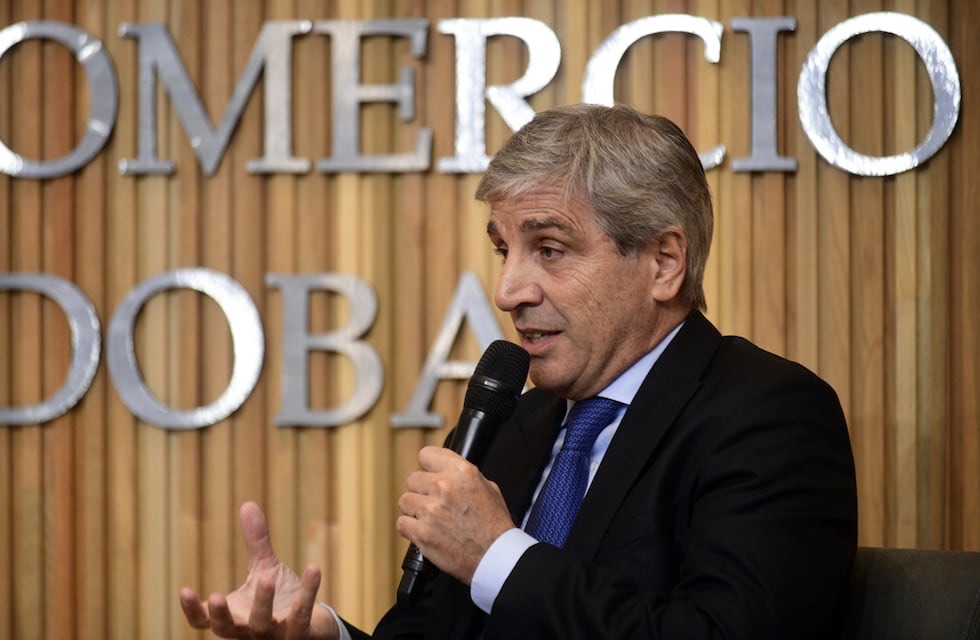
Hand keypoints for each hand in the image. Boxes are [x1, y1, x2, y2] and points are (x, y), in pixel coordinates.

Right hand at [179, 502, 338, 639]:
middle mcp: (249, 631)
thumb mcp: (265, 569)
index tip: (185, 590)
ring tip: (267, 576)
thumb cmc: (282, 599)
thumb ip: (256, 543)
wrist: (314, 624)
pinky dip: (307, 593)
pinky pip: (302, 616)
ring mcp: (274, 636)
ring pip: (263, 625)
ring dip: (264, 602)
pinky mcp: (300, 634)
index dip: (193, 610)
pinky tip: (314, 569)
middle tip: (217, 596)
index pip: (203, 621)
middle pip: (228, 629)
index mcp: (235, 616)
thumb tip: (247, 504)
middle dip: (221, 615)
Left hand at [396, 447, 514, 584]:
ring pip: (404, 500)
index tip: (430, 474)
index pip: (426, 455)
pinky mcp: (421, 533)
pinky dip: (410, 529)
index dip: (428, 467)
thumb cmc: (494, 526)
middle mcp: (444, 487)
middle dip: (421, 490)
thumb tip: (446, 471)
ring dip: (414, 510)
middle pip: (412, 479)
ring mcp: (430, 510)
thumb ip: (463, 476)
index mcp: (462, 472)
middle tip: (433, 502)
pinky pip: (402, 523)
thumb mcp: (488, 488)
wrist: (495, 556)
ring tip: (429, 519)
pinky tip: (424, 532)